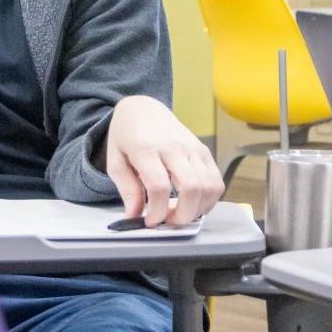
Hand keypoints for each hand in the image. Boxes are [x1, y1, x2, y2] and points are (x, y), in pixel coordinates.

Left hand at [102, 96, 223, 226]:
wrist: (144, 108)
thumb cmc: (126, 136)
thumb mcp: (115, 161)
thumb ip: (126, 189)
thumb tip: (134, 217)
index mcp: (146, 148)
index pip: (159, 186)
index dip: (157, 211)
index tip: (149, 222)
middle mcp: (174, 147)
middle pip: (191, 187)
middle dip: (183, 215)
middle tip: (168, 222)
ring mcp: (193, 148)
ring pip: (209, 186)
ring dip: (198, 209)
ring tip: (181, 214)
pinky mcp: (204, 151)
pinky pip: (216, 180)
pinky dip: (209, 199)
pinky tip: (194, 204)